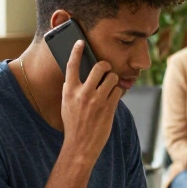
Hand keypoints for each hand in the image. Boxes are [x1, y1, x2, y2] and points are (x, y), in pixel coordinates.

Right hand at [60, 41, 121, 158]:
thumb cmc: (74, 124)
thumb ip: (74, 89)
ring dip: (113, 81)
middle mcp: (82, 93)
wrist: (80, 145)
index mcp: (69, 91)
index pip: (72, 65)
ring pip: (112, 78)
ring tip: (109, 89)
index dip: (76, 52)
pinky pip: (119, 91)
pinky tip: (112, 100)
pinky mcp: (109, 107)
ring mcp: (97, 100)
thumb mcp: (67, 104)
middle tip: (107, 70)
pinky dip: (117, 93)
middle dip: (106, 66)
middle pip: (100, 67)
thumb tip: (84, 75)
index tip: (80, 42)